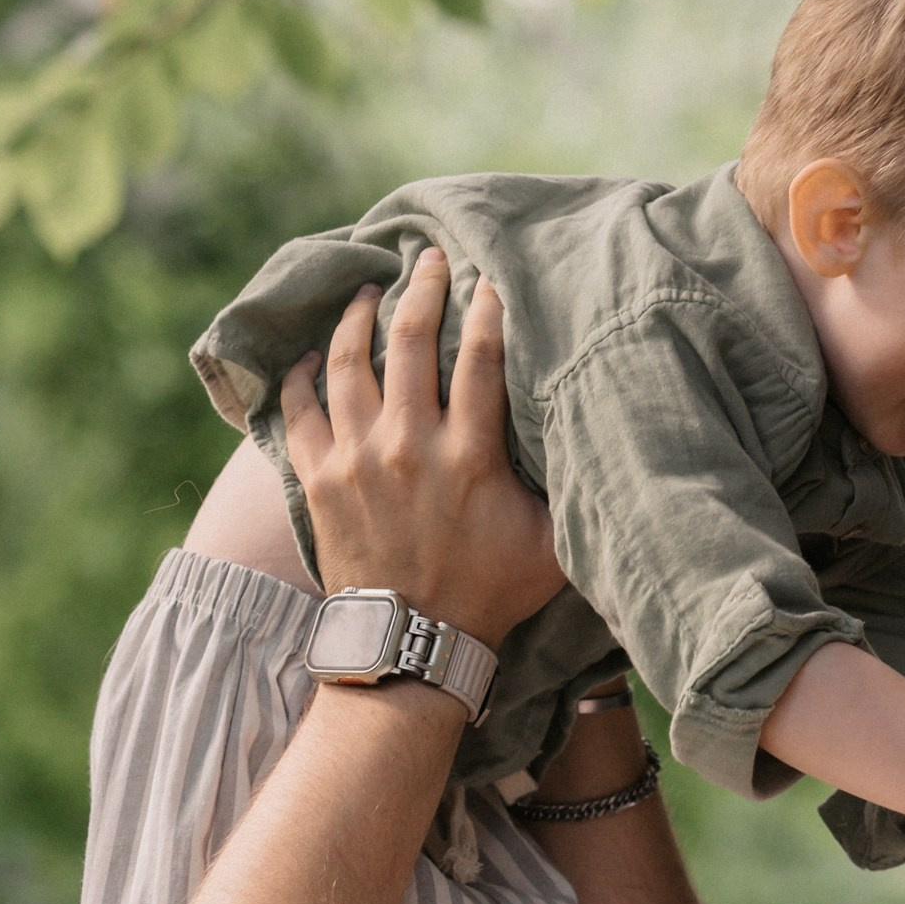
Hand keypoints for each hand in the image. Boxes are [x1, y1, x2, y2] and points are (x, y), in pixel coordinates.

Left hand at [281, 254, 564, 652]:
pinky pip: (300, 407)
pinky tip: (315, 354)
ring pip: (350, 361)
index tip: (489, 277)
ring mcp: (356, 459)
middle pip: (412, 340)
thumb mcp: (552, 544)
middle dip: (423, 288)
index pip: (481, 357)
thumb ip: (570, 489)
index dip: (488, 309)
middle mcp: (409, 446)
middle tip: (429, 259)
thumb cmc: (490, 592)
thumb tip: (604, 443)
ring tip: (367, 291)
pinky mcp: (317, 478)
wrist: (411, 643)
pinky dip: (304, 373)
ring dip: (359, 317)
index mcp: (469, 456)